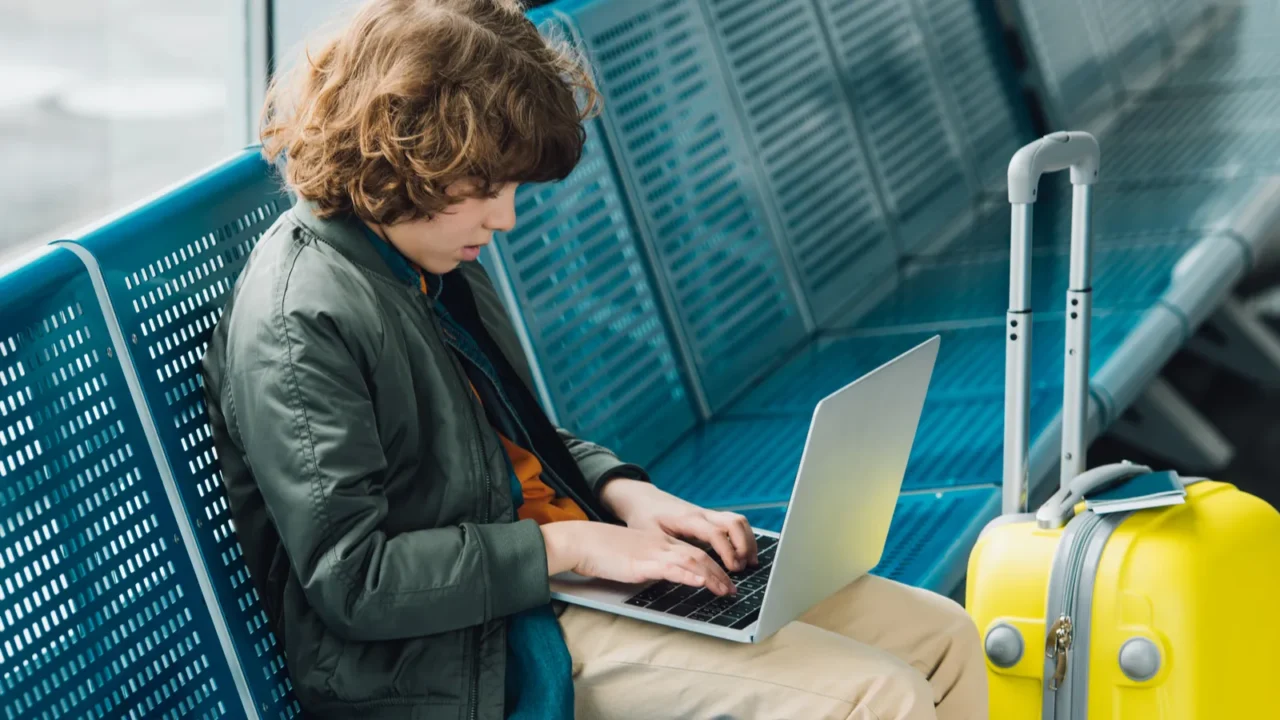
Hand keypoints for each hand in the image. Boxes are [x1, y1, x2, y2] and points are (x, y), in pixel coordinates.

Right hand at [541, 521, 735, 594]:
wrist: (580, 542)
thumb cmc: (600, 551)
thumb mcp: (631, 557)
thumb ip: (648, 565)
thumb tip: (661, 577)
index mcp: (658, 542)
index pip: (693, 551)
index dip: (712, 565)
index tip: (723, 579)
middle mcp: (660, 544)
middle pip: (699, 554)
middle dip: (720, 573)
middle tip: (732, 589)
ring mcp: (652, 552)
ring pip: (691, 560)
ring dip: (712, 576)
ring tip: (725, 589)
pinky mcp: (641, 563)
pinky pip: (671, 567)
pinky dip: (689, 574)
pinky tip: (700, 581)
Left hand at [598, 479, 758, 571]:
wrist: (642, 499)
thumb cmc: (644, 518)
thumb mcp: (650, 536)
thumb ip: (668, 551)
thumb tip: (685, 570)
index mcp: (687, 519)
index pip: (715, 533)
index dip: (727, 551)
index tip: (733, 568)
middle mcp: (701, 513)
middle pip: (734, 523)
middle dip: (744, 545)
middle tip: (741, 568)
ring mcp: (707, 513)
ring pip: (738, 521)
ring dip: (748, 541)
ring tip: (749, 563)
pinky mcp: (709, 517)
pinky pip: (734, 523)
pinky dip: (744, 537)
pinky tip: (744, 554)